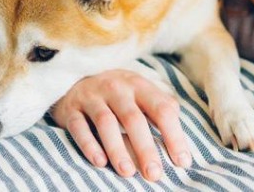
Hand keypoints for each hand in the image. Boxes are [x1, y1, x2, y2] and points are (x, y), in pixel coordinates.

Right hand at [49, 69, 191, 180]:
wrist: (78, 80)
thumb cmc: (120, 96)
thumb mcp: (142, 95)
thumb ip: (161, 112)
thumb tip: (181, 146)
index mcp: (140, 86)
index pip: (162, 109)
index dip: (174, 135)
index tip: (182, 162)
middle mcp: (117, 88)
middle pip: (133, 118)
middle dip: (145, 148)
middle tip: (154, 174)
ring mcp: (92, 96)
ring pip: (105, 122)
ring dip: (117, 149)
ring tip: (127, 172)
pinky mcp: (71, 108)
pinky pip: (79, 127)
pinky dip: (88, 144)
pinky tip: (99, 162)